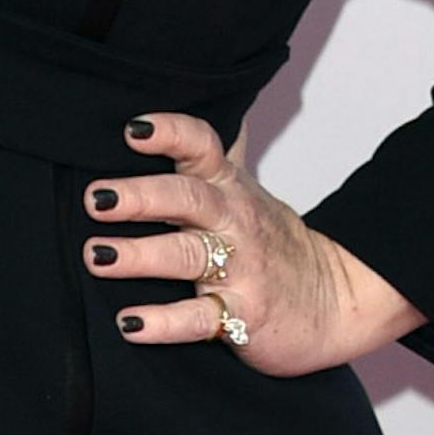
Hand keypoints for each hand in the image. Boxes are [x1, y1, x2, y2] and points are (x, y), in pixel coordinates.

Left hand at [82, 111, 424, 376]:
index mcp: (229, 186)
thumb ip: (209, 154)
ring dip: (139, 255)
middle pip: (187, 198)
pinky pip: (200, 318)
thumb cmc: (273, 240)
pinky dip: (163, 323)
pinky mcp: (243, 316)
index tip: (131, 129)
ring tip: (95, 255)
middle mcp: (234, 221)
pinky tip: (129, 324)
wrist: (338, 300)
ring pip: (187, 256)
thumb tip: (166, 110)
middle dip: (140, 196)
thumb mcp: (244, 190)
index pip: (202, 146)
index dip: (169, 133)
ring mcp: (241, 269)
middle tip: (95, 198)